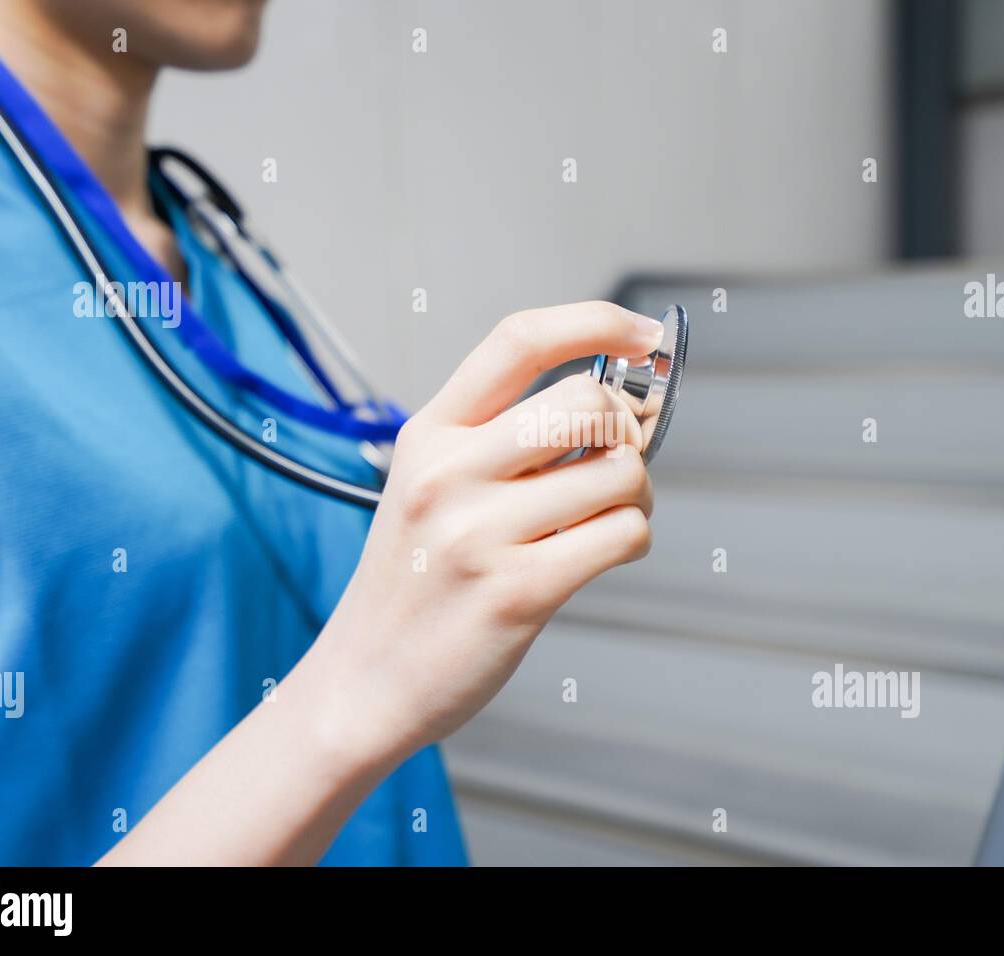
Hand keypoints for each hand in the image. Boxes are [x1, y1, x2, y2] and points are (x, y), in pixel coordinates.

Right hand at [312, 302, 664, 760]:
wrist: (364, 681)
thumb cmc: (412, 582)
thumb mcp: (431, 486)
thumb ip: (504, 440)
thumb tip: (615, 405)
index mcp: (429, 433)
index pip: (519, 339)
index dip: (594, 321)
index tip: (640, 333)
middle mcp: (448, 473)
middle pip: (586, 400)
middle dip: (625, 430)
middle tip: (615, 462)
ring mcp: (480, 533)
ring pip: (620, 471)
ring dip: (636, 494)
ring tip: (603, 518)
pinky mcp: (518, 592)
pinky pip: (624, 533)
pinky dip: (632, 539)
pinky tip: (598, 553)